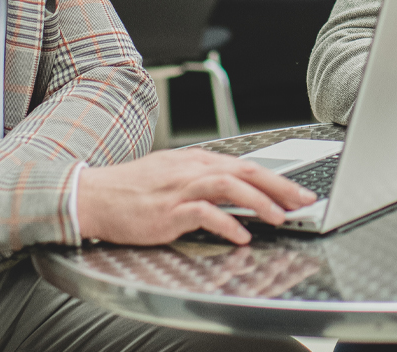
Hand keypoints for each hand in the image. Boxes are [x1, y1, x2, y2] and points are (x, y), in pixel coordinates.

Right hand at [76, 148, 315, 245]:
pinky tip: (241, 235)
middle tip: (303, 201)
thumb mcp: (172, 173)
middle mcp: (191, 170)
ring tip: (280, 217)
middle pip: (245, 171)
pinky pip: (204, 214)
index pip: (245, 165)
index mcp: (195, 160)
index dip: (276, 178)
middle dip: (279, 186)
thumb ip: (202, 178)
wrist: (93, 196)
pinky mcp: (168, 211)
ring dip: (259, 202)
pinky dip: (226, 223)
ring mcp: (180, 189)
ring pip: (229, 186)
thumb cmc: (131, 190)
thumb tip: (235, 187)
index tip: (298, 192)